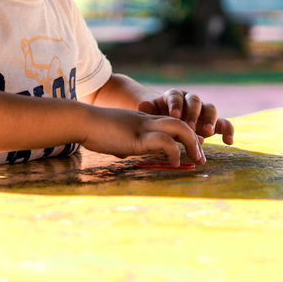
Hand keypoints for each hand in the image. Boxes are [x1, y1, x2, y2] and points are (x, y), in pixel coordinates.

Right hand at [80, 107, 205, 165]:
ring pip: (178, 127)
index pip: (171, 123)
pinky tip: (175, 162)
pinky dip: (175, 152)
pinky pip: (165, 142)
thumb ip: (122, 141)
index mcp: (141, 120)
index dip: (185, 136)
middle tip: (201, 157)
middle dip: (195, 139)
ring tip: (197, 159)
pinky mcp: (138, 137)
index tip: (193, 149)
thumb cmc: (92, 130)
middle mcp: (146, 120)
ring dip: (192, 144)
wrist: (81, 120)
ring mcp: (143, 127)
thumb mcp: (113, 135)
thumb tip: (122, 152)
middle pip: (181, 122)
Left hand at [138, 89, 234, 144]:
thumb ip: (149, 110)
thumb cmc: (156, 116)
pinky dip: (227, 130)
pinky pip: (224, 124)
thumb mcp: (150, 113)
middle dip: (193, 113)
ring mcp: (203, 111)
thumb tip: (144, 105)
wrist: (166, 121)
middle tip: (190, 126)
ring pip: (211, 109)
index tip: (174, 115)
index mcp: (174, 96)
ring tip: (208, 133)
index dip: (176, 104)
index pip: (176, 96)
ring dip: (210, 120)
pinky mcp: (212, 123)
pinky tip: (228, 142)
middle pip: (195, 100)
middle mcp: (190, 100)